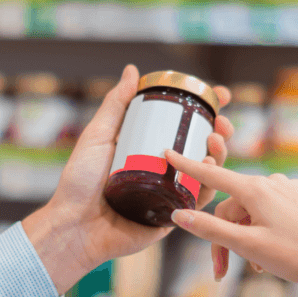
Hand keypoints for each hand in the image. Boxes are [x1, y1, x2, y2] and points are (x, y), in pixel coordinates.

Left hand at [23, 65, 233, 294]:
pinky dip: (211, 184)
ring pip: (206, 171)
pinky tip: (211, 170)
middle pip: (201, 145)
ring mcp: (169, 191)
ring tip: (216, 143)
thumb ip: (115, 105)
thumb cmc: (78, 181)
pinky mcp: (172, 214)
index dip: (206, 108)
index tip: (221, 95)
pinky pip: (198, 200)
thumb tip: (133, 71)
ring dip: (220, 155)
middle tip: (223, 124)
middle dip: (220, 131)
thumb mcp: (97, 136)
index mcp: (146, 145)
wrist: (73, 225)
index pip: (182, 122)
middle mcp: (162, 167)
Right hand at [164, 152, 297, 296]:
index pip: (213, 176)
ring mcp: (295, 189)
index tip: (168, 152)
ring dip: (250, 235)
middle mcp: (275, 183)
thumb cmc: (295, 256)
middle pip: (235, 206)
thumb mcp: (247, 245)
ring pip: (258, 210)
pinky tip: (281, 249)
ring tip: (258, 265)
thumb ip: (211, 229)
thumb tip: (179, 216)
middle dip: (226, 236)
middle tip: (223, 271)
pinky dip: (272, 228)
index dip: (188, 166)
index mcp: (256, 191)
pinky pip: (281, 210)